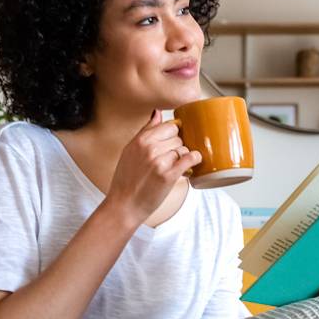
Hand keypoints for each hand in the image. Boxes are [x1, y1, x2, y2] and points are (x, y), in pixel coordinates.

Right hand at [105, 109, 201, 225]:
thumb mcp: (130, 151)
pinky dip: (194, 160)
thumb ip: (145, 131)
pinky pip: (190, 158)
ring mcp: (159, 161)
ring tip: (176, 166)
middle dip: (178, 147)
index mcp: (140, 140)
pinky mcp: (168, 175)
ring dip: (183, 157)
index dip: (173, 135)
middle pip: (178, 137)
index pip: (169, 126)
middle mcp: (149, 148)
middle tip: (173, 159)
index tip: (172, 144)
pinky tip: (192, 165)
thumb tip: (157, 113)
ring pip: (184, 148)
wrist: (124, 205)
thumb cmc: (127, 180)